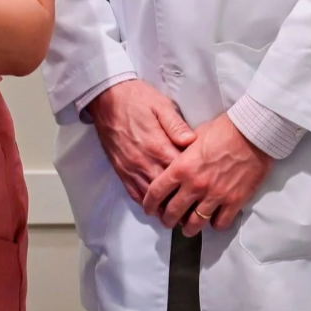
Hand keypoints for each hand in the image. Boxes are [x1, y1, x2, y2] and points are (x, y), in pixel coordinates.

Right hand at [85, 79, 196, 195]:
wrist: (106, 99)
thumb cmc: (136, 99)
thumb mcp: (161, 105)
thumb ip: (177, 125)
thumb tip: (193, 140)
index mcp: (157, 146)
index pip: (180, 172)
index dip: (193, 180)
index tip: (204, 184)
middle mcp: (144, 161)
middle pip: (167, 190)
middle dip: (182, 198)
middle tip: (196, 205)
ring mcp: (131, 168)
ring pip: (151, 196)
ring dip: (165, 205)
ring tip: (179, 211)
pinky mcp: (121, 171)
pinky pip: (134, 193)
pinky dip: (146, 202)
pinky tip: (157, 205)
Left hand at [138, 114, 273, 235]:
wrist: (253, 132)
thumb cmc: (224, 129)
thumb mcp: (194, 136)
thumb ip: (182, 153)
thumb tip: (175, 161)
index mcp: (182, 168)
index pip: (156, 192)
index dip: (149, 204)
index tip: (149, 209)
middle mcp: (195, 185)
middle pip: (173, 213)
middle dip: (167, 221)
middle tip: (168, 222)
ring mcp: (215, 195)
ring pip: (195, 224)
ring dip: (189, 229)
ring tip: (189, 229)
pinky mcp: (234, 201)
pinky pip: (220, 223)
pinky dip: (215, 225)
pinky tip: (214, 220)